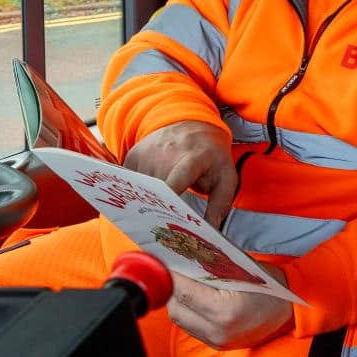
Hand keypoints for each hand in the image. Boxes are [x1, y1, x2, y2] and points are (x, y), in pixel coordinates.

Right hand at [123, 120, 238, 226]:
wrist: (194, 124)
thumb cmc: (211, 156)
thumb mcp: (226, 178)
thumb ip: (220, 205)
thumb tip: (209, 231)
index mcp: (192, 159)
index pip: (176, 181)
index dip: (167, 199)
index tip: (161, 217)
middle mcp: (166, 153)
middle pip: (154, 191)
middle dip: (157, 210)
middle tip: (163, 227)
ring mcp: (147, 152)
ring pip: (140, 189)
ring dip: (147, 201)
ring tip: (159, 208)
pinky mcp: (134, 155)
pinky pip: (130, 183)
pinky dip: (137, 192)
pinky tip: (149, 193)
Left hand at [166, 273, 294, 350]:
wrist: (292, 311)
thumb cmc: (270, 286)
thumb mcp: (242, 270)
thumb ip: (210, 268)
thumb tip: (182, 260)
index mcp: (225, 310)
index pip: (183, 292)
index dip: (172, 275)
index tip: (166, 261)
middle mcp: (218, 330)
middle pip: (176, 308)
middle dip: (172, 288)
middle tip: (175, 270)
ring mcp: (217, 340)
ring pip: (181, 319)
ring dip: (179, 301)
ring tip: (184, 283)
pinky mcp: (218, 345)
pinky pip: (192, 327)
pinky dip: (189, 311)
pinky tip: (196, 298)